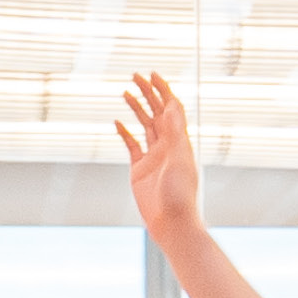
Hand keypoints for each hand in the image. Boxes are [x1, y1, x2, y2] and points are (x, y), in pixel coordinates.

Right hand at [117, 72, 201, 231]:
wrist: (172, 223)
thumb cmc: (179, 195)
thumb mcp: (178, 160)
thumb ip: (174, 133)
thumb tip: (171, 105)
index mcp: (179, 141)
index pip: (172, 108)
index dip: (163, 90)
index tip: (152, 74)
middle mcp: (167, 145)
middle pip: (157, 112)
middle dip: (148, 93)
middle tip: (135, 75)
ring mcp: (154, 157)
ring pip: (145, 125)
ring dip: (137, 108)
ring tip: (126, 92)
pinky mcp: (140, 170)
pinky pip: (132, 145)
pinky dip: (125, 132)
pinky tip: (117, 122)